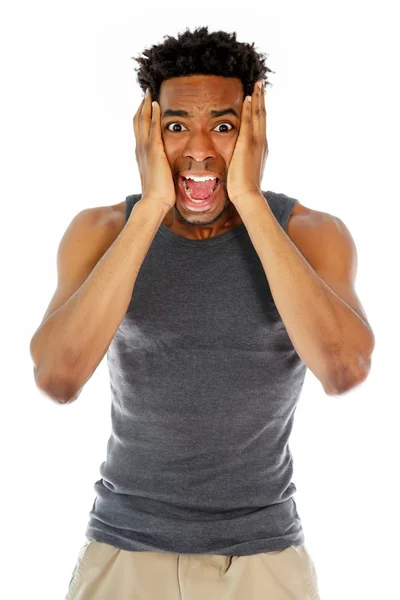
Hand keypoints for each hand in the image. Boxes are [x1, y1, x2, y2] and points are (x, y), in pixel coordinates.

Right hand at [133, 90, 175, 210]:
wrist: (155, 201)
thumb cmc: (159, 193)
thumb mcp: (159, 176)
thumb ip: (161, 167)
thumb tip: (168, 167)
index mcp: (141, 155)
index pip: (139, 131)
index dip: (141, 118)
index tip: (145, 106)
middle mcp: (140, 149)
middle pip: (137, 122)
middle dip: (141, 107)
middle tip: (145, 93)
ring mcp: (145, 149)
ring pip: (142, 121)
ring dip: (145, 106)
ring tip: (149, 93)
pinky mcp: (154, 151)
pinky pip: (152, 128)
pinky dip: (153, 114)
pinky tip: (156, 104)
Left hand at [226, 80, 267, 204]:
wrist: (247, 195)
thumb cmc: (244, 188)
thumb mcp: (245, 171)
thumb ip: (243, 162)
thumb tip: (238, 162)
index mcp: (261, 148)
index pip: (260, 124)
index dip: (260, 110)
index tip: (258, 97)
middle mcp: (262, 143)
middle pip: (262, 115)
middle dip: (262, 98)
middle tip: (261, 83)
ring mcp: (256, 143)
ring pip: (258, 115)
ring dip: (258, 98)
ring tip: (258, 84)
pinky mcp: (248, 145)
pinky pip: (249, 122)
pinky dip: (250, 109)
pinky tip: (249, 97)